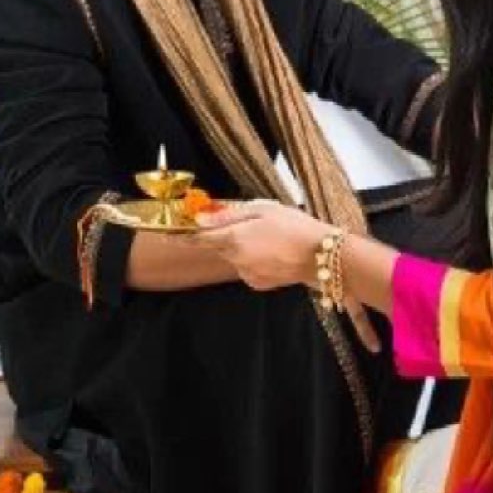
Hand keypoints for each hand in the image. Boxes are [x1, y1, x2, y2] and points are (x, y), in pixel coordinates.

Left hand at [195, 202, 380, 352]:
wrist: (322, 255)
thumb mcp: (263, 209)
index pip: (198, 238)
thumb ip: (229, 214)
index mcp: (234, 239)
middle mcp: (236, 260)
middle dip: (225, 235)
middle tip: (249, 223)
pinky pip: (248, 267)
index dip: (183, 234)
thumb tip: (201, 218)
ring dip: (243, 247)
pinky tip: (274, 251)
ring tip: (270, 236)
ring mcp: (247, 274)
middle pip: (218, 246)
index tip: (170, 232)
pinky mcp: (259, 283)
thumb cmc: (295, 225)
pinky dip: (254, 259)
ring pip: (235, 257)